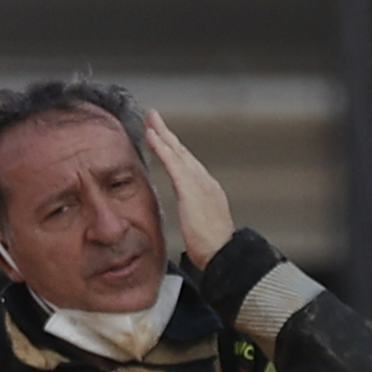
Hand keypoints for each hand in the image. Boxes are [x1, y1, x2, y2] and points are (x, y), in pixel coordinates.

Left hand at [138, 109, 237, 267]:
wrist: (222, 254)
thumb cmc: (211, 247)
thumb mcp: (199, 224)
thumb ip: (192, 212)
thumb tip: (189, 213)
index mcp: (206, 189)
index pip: (186, 163)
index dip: (173, 147)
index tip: (162, 135)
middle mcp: (204, 181)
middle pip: (182, 151)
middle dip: (167, 133)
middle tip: (153, 116)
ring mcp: (199, 183)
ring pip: (177, 152)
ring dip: (162, 134)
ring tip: (150, 120)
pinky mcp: (190, 189)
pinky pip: (173, 163)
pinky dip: (162, 148)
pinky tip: (152, 136)